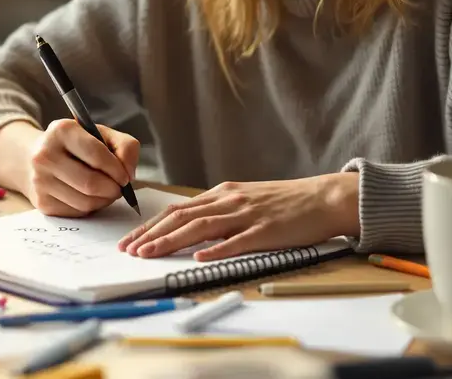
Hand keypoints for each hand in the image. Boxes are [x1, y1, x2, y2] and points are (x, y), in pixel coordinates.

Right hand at [23, 119, 139, 217]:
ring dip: (104, 200)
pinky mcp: (42, 202)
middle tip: (119, 188)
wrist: (37, 157)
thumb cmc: (77, 145)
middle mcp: (45, 155)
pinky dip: (91, 207)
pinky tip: (89, 196)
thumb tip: (128, 174)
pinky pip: (77, 212)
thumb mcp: (103, 134)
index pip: (97, 155)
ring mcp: (40, 180)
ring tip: (106, 191)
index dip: (117, 169)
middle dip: (113, 189)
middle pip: (90, 183)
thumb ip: (126, 147)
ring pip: (85, 202)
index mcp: (62, 131)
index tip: (125, 176)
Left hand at [117, 174, 359, 261]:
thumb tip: (189, 228)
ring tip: (149, 254)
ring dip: (171, 242)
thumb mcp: (245, 199)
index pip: (177, 210)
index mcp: (222, 193)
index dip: (150, 226)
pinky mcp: (266, 230)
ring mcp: (247, 215)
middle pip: (182, 217)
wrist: (323, 197)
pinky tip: (199, 258)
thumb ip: (219, 211)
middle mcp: (229, 200)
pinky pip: (238, 241)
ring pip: (201, 227)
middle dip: (151, 235)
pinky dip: (217, 249)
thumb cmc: (285, 202)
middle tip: (128, 251)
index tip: (129, 240)